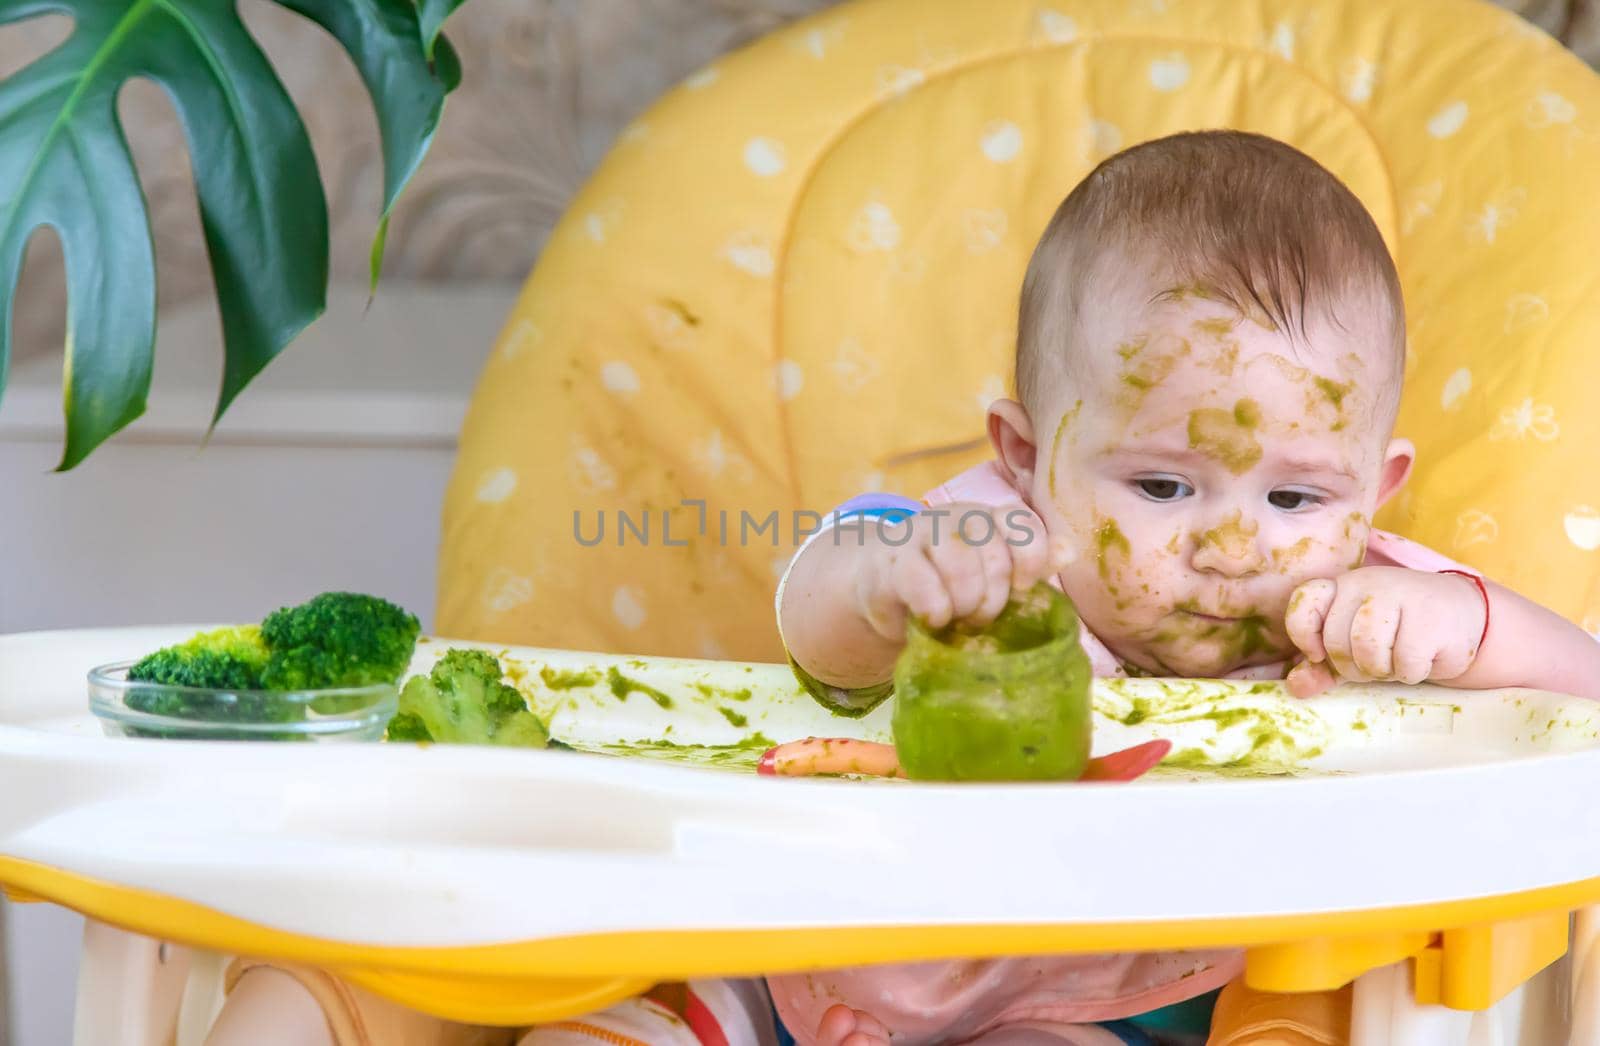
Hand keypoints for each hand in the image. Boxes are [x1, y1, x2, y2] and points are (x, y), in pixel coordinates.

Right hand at [853, 501, 1067, 640]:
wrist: (885, 588)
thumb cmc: (948, 584)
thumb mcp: (993, 575)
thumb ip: (1030, 563)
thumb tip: (1071, 551)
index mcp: (988, 518)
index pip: (1023, 525)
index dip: (1030, 559)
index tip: (1022, 588)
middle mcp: (956, 516)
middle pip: (993, 554)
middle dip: (993, 597)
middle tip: (979, 616)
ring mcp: (921, 533)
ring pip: (960, 566)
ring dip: (964, 604)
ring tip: (956, 619)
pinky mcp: (891, 560)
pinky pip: (921, 582)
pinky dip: (935, 609)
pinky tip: (933, 620)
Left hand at [1284, 567, 1486, 696]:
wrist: (1463, 616)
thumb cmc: (1400, 632)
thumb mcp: (1355, 647)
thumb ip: (1322, 667)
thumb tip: (1295, 687)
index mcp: (1343, 586)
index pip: (1305, 601)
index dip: (1303, 634)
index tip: (1317, 655)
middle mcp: (1368, 583)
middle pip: (1337, 640)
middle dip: (1353, 667)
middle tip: (1376, 662)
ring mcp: (1401, 595)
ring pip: (1368, 651)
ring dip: (1382, 670)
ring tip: (1398, 659)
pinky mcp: (1431, 618)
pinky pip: (1405, 664)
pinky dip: (1412, 673)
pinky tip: (1425, 658)